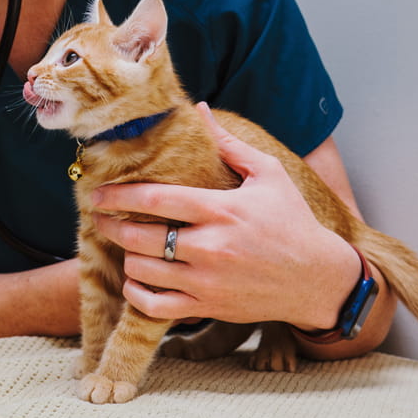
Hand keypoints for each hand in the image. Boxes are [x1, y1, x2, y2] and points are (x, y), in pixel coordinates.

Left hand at [91, 103, 360, 330]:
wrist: (318, 279)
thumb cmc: (292, 220)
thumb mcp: (267, 173)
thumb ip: (228, 143)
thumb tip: (199, 109)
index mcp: (220, 210)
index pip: (156, 199)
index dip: (120, 194)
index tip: (100, 192)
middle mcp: (210, 247)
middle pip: (141, 237)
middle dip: (111, 226)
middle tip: (99, 217)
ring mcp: (208, 282)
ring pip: (144, 272)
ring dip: (126, 256)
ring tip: (123, 244)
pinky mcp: (209, 308)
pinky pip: (157, 307)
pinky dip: (137, 293)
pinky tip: (135, 278)